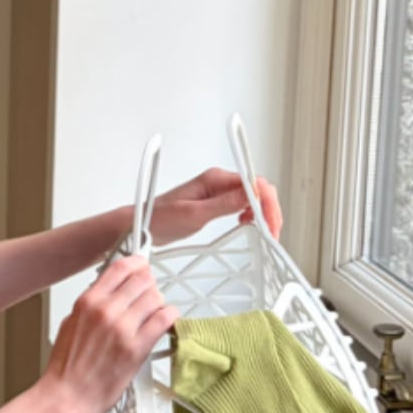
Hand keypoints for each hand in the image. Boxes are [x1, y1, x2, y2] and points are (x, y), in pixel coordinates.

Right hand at [43, 253, 179, 412]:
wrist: (67, 398)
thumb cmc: (66, 368)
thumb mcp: (71, 324)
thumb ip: (92, 305)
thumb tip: (110, 293)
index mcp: (87, 302)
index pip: (122, 267)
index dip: (138, 264)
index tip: (142, 269)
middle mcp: (106, 310)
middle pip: (144, 279)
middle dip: (149, 286)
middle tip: (147, 297)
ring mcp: (123, 328)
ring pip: (157, 298)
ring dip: (158, 305)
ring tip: (152, 316)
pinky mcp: (138, 347)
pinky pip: (166, 319)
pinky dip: (169, 318)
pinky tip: (162, 325)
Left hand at [146, 168, 283, 243]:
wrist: (140, 224)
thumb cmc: (159, 219)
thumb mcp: (192, 215)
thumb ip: (223, 205)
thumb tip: (251, 196)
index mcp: (215, 179)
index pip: (254, 184)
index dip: (267, 204)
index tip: (270, 224)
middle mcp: (219, 182)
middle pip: (258, 190)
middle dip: (269, 210)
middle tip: (272, 233)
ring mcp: (218, 192)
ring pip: (253, 198)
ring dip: (262, 214)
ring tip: (264, 232)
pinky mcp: (214, 203)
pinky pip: (242, 205)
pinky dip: (251, 215)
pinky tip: (249, 226)